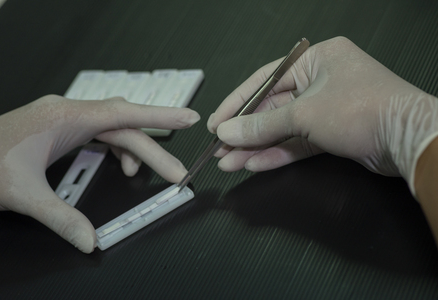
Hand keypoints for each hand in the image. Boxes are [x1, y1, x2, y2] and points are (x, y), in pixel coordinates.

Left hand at [0, 95, 199, 252]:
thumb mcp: (23, 194)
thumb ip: (61, 218)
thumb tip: (89, 238)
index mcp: (63, 118)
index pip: (123, 113)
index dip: (160, 115)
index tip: (188, 118)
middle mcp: (68, 113)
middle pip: (124, 127)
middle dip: (153, 150)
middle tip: (175, 173)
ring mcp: (65, 120)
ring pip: (114, 129)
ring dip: (134, 150)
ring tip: (141, 173)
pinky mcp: (62, 129)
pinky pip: (101, 134)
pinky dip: (116, 149)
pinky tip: (119, 164)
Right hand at [207, 37, 437, 194]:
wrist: (407, 139)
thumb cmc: (364, 109)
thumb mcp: (304, 114)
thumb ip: (262, 125)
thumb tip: (229, 132)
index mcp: (316, 60)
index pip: (265, 80)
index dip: (237, 103)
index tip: (217, 122)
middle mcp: (321, 81)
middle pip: (272, 108)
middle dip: (245, 131)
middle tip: (220, 148)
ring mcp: (327, 109)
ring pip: (283, 130)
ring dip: (257, 147)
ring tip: (230, 162)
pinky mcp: (333, 133)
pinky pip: (297, 143)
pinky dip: (277, 154)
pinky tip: (254, 164)